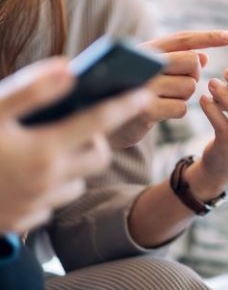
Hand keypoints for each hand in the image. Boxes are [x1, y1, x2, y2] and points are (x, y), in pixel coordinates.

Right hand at [0, 58, 149, 232]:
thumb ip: (31, 89)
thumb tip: (70, 68)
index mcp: (41, 149)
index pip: (97, 121)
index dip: (122, 104)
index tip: (143, 91)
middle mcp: (46, 180)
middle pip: (97, 157)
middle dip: (96, 140)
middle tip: (78, 126)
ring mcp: (36, 204)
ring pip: (79, 181)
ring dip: (75, 164)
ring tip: (49, 148)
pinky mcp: (24, 221)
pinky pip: (56, 201)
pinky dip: (53, 186)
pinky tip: (29, 174)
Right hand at [109, 30, 227, 147]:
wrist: (101, 121)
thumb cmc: (132, 92)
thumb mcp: (152, 73)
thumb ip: (176, 61)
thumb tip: (204, 56)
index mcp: (146, 50)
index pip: (183, 39)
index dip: (209, 37)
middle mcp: (144, 63)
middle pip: (192, 62)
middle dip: (193, 74)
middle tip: (179, 83)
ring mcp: (144, 85)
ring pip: (189, 87)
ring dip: (183, 96)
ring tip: (163, 98)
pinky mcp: (146, 109)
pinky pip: (182, 107)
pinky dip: (177, 111)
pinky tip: (161, 112)